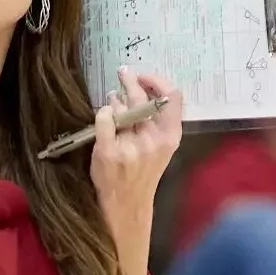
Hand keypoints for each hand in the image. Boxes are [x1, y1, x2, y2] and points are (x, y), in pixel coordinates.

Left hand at [89, 66, 182, 221]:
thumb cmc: (144, 171)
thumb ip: (158, 120)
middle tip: (123, 73)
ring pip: (120, 107)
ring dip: (115, 99)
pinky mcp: (108, 152)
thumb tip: (143, 86)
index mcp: (170, 136)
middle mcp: (153, 140)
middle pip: (141, 98)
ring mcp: (130, 146)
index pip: (172, 97)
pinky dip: (103, 113)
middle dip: (130, 81)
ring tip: (113, 98)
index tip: (146, 77)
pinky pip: (104, 118)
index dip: (157, 81)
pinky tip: (104, 115)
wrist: (127, 201)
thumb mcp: (162, 146)